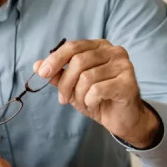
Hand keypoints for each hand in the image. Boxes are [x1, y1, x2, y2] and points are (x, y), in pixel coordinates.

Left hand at [33, 39, 159, 147]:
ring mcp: (124, 65)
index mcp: (99, 46)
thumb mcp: (72, 86)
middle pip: (78, 62)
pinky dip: (90, 100)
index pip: (73, 47)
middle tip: (63, 99)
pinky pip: (97, 90)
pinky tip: (95, 104)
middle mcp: (114, 51)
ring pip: (87, 77)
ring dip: (78, 95)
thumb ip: (57, 74)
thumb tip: (37, 65)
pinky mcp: (129, 83)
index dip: (55, 59)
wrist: (121, 119)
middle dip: (65, 83)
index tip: (42, 73)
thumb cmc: (97, 99)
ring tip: (82, 103)